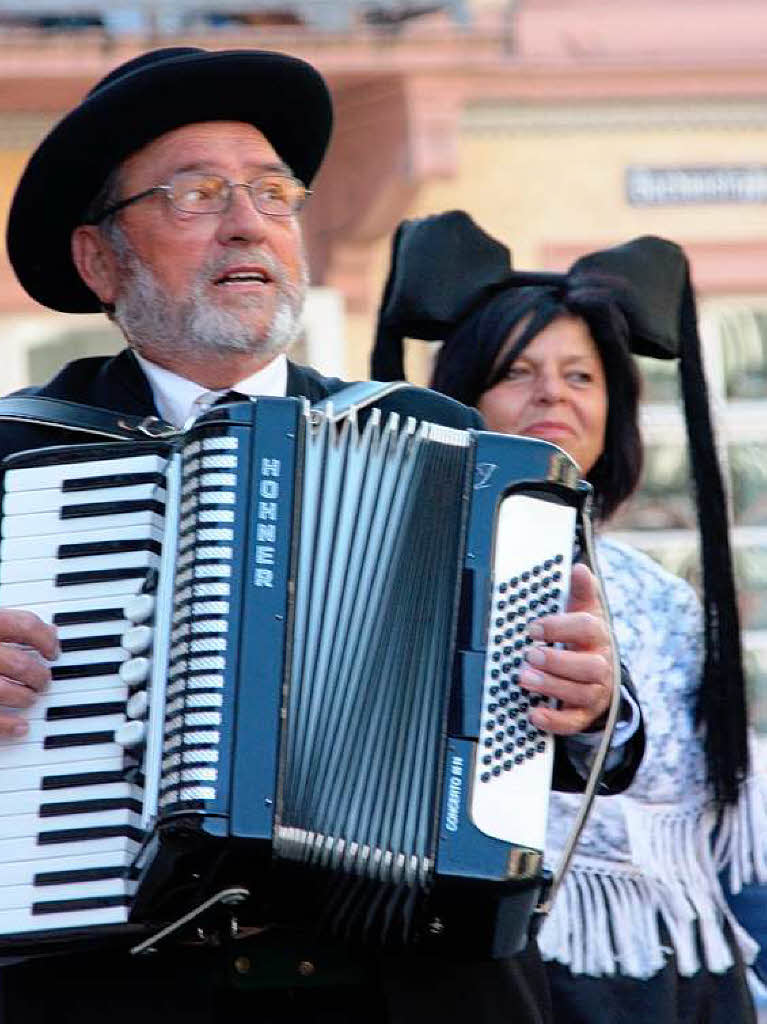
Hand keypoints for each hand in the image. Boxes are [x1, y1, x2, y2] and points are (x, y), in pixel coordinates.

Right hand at [0, 609, 58, 737]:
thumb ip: (9, 624)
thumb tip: (52, 632)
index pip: (24, 625)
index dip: (47, 639)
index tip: (53, 651)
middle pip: (19, 663)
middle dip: (38, 675)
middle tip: (43, 681)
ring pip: (4, 691)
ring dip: (25, 697)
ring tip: (30, 698)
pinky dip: (8, 725)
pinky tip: (21, 726)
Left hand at [519, 563, 612, 735]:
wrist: (602, 675)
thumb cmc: (585, 640)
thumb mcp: (584, 612)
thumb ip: (581, 591)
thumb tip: (579, 568)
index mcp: (599, 637)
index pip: (587, 629)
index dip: (560, 627)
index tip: (534, 628)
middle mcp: (601, 666)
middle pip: (589, 667)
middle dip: (558, 661)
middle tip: (530, 655)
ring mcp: (595, 692)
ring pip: (581, 694)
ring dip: (551, 686)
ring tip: (525, 678)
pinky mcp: (585, 714)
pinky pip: (573, 722)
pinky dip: (553, 720)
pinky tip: (534, 713)